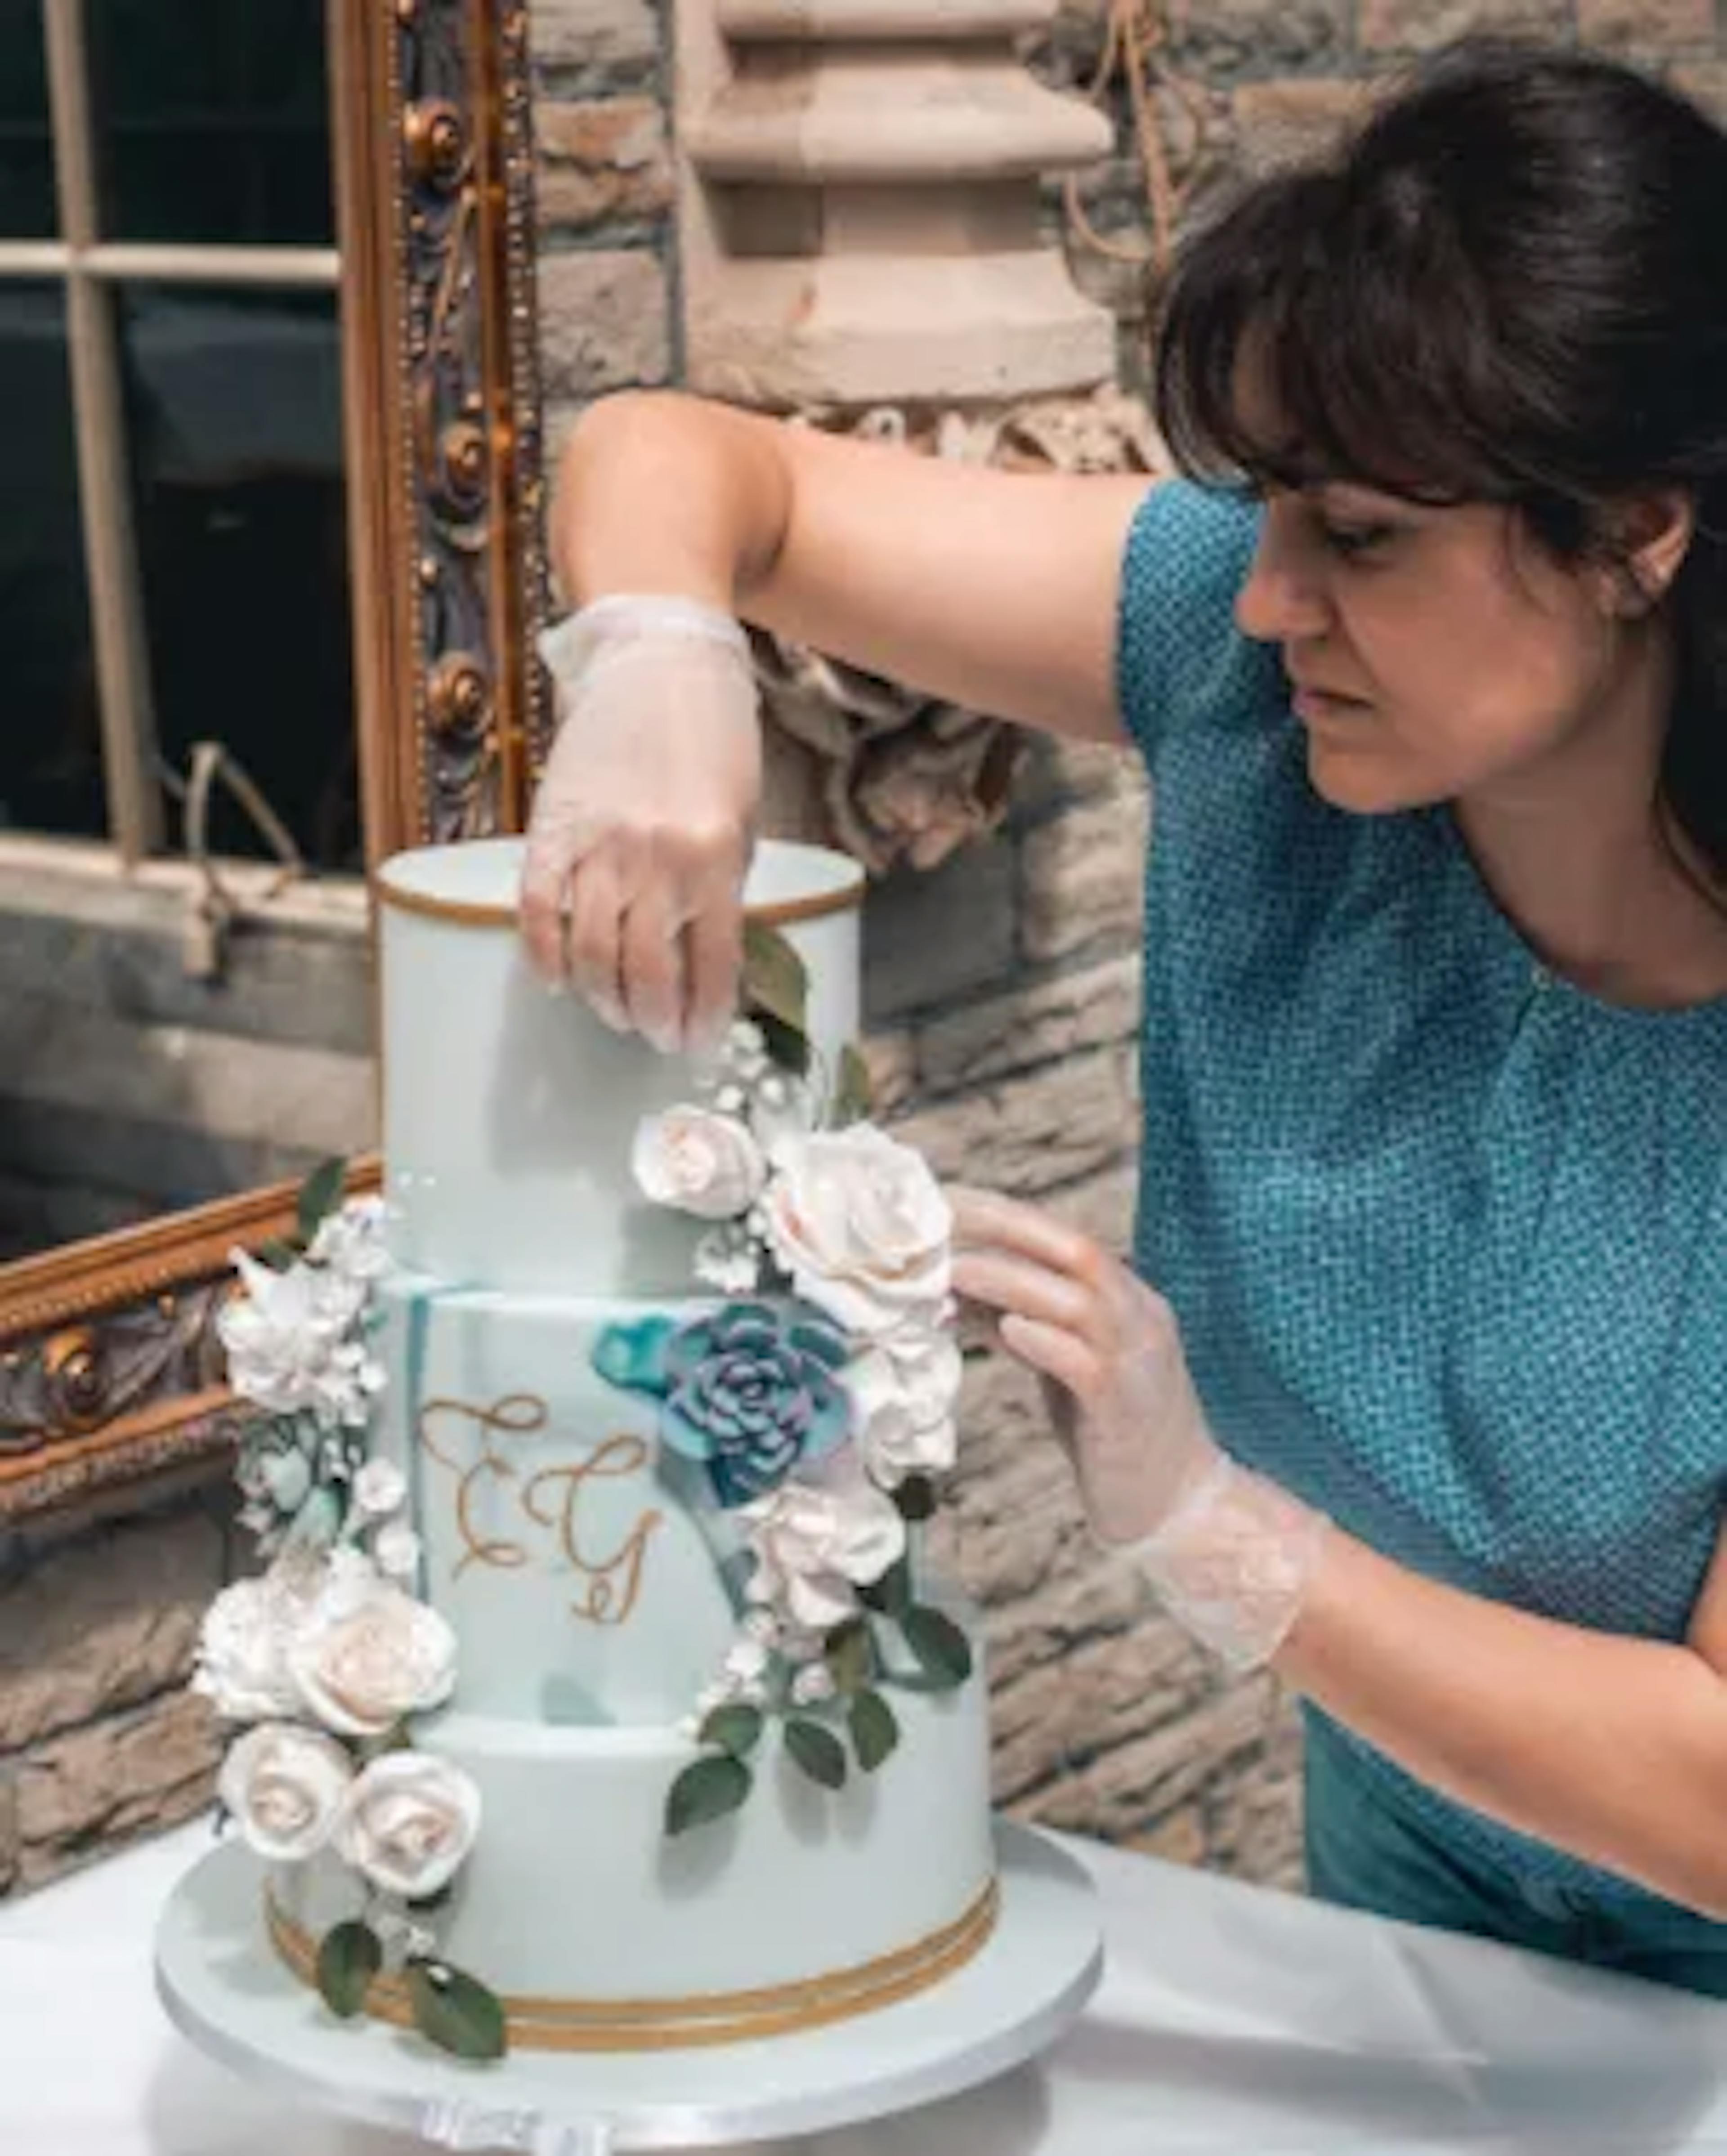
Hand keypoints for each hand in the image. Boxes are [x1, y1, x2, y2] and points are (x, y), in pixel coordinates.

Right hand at [521, 596, 762, 1054]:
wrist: (661, 658)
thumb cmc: (715, 738)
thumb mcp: (743, 817)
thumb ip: (722, 887)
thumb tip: (702, 957)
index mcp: (716, 859)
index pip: (711, 968)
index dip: (704, 1018)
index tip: (700, 1041)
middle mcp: (657, 861)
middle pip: (647, 975)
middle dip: (654, 1021)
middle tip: (657, 1035)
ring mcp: (598, 846)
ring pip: (591, 956)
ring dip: (604, 999)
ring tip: (617, 1012)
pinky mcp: (551, 830)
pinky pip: (539, 913)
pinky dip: (545, 957)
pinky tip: (559, 981)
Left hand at [948, 1185, 1328, 1670]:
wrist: (1179, 1505)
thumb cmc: (1112, 1431)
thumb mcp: (1065, 1364)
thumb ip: (1025, 1322)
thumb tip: (957, 1288)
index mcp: (1127, 1301)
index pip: (1065, 1239)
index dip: (1006, 1216)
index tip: (947, 1202)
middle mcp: (1139, 1318)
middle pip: (1076, 1250)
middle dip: (1007, 1228)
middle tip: (942, 1218)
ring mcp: (1138, 1361)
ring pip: (1078, 1301)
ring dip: (1010, 1280)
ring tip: (953, 1269)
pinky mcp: (1126, 1409)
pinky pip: (1087, 1364)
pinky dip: (1046, 1341)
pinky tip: (1007, 1329)